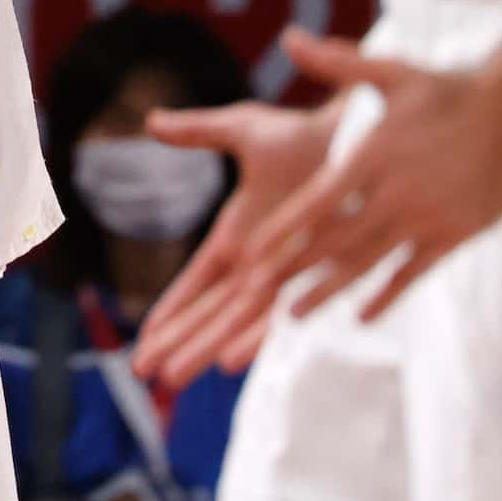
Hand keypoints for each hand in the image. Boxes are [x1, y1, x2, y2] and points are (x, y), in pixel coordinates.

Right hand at [132, 92, 339, 385]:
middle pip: (208, 311)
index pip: (197, 282)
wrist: (357, 136)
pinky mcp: (315, 274)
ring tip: (174, 378)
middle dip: (176, 340)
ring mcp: (286, 273)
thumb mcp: (242, 129)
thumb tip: (151, 122)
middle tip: (144, 373)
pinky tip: (231, 362)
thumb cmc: (304, 134)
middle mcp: (258, 263)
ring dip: (204, 348)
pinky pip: (280, 311)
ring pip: (236, 321)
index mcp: (237, 234)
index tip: (143, 336)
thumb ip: (198, 131)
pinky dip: (254, 336)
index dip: (171, 308)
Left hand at [229, 30, 501, 330]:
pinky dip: (387, 295)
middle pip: (335, 239)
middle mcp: (396, 192)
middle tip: (255, 294)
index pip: (317, 201)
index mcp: (373, 154)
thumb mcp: (389, 71)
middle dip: (294, 268)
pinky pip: (413, 272)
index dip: (282, 230)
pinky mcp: (455, 234)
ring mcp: (426, 217)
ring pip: (369, 262)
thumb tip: (289, 37)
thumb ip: (336, 62)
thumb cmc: (446, 91)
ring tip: (294, 315)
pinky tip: (362, 316)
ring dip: (330, 289)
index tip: (249, 255)